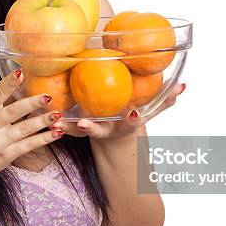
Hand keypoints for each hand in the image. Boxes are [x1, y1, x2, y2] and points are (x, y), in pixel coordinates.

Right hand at [0, 69, 64, 179]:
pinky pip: (29, 145)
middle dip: (32, 103)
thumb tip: (25, 85)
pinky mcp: (7, 154)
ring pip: (24, 129)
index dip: (9, 82)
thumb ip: (0, 103)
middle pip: (13, 111)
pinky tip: (56, 132)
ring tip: (57, 114)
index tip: (20, 72)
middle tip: (48, 97)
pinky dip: (44, 138)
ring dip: (43, 121)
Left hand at [45, 81, 186, 139]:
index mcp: (126, 125)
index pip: (131, 122)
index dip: (132, 118)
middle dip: (92, 129)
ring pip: (77, 132)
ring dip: (66, 128)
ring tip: (56, 122)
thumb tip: (183, 86)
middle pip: (98, 131)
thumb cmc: (129, 118)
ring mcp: (91, 131)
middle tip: (82, 124)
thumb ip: (164, 101)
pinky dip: (54, 122)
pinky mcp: (75, 129)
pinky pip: (63, 126)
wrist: (115, 139)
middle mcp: (108, 130)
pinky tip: (42, 113)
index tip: (133, 113)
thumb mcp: (148, 112)